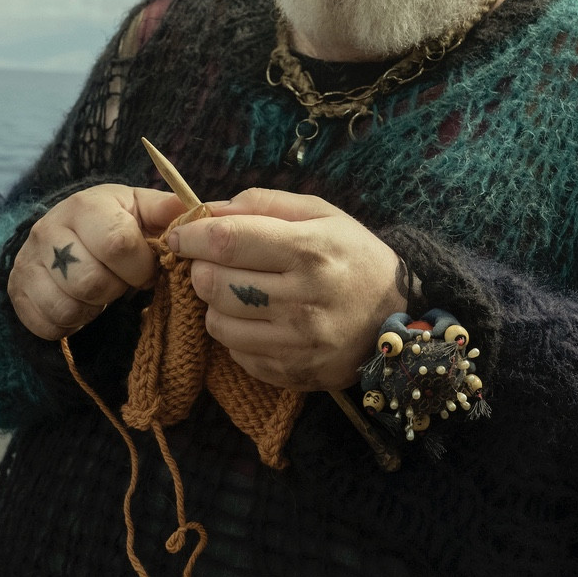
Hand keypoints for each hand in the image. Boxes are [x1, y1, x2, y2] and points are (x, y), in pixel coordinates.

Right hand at [8, 184, 186, 340]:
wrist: (66, 232)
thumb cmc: (114, 223)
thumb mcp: (141, 209)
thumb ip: (168, 210)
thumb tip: (196, 211)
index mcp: (86, 205)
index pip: (117, 244)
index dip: (140, 266)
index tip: (145, 267)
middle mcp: (49, 229)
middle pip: (90, 280)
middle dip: (115, 289)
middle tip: (120, 282)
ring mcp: (28, 260)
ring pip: (66, 307)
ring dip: (92, 308)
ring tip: (99, 292)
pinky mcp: (16, 290)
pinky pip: (45, 325)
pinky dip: (69, 324)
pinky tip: (79, 304)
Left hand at [169, 188, 405, 390]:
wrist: (396, 319)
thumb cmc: (354, 257)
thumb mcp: (322, 214)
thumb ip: (264, 204)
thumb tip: (209, 209)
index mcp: (310, 250)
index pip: (228, 241)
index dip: (192, 235)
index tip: (181, 234)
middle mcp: (302, 299)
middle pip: (214, 284)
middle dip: (201, 268)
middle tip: (214, 263)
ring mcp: (296, 342)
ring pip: (218, 323)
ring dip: (215, 304)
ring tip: (237, 292)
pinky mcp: (291, 372)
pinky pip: (235, 353)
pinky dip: (235, 334)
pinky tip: (256, 320)